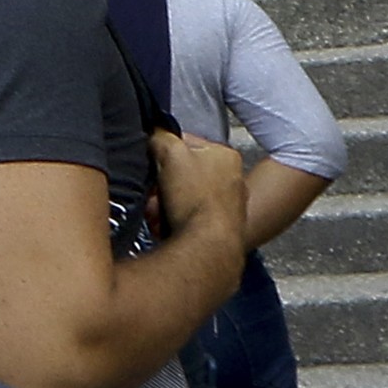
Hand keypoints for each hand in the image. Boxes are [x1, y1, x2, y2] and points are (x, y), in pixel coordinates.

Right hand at [149, 130, 246, 251]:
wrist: (209, 249)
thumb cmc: (195, 197)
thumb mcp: (170, 153)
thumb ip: (160, 138)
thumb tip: (155, 138)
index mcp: (227, 155)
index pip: (187, 143)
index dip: (165, 152)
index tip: (153, 165)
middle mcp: (234, 181)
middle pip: (184, 174)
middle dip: (163, 186)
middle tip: (153, 195)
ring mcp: (231, 209)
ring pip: (185, 199)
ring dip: (166, 206)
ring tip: (157, 215)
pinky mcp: (223, 233)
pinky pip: (191, 220)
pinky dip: (176, 223)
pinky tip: (166, 228)